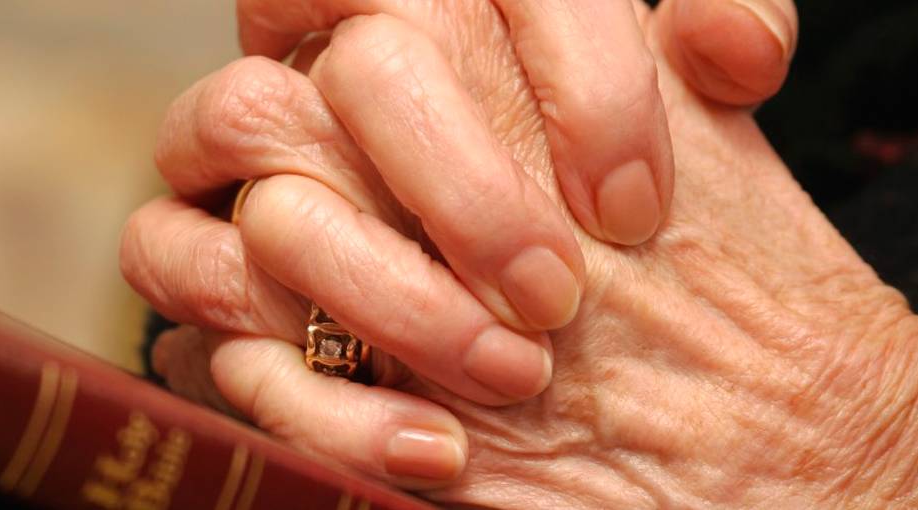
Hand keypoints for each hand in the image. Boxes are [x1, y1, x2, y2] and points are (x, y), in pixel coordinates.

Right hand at [126, 0, 760, 486]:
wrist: (571, 378)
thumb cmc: (599, 234)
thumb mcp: (680, 128)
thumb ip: (714, 48)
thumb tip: (734, 48)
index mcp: (439, 9)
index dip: (579, 85)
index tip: (638, 209)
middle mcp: (329, 65)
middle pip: (360, 68)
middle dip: (471, 193)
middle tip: (559, 295)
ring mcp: (241, 160)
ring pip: (251, 156)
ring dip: (386, 287)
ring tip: (508, 371)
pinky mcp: (188, 257)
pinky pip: (183, 265)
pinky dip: (306, 384)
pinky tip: (431, 441)